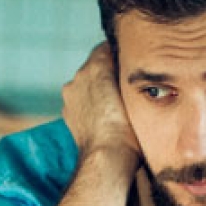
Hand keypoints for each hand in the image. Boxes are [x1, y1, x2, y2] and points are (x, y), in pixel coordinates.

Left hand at [61, 43, 140, 166]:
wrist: (108, 157)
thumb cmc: (128, 126)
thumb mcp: (136, 91)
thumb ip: (128, 71)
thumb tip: (129, 64)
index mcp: (96, 65)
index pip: (107, 48)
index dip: (120, 55)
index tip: (132, 63)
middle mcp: (79, 76)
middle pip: (96, 66)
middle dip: (108, 73)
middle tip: (127, 85)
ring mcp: (71, 96)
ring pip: (88, 85)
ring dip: (99, 90)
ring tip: (118, 104)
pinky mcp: (69, 113)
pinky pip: (82, 102)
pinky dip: (92, 105)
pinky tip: (106, 116)